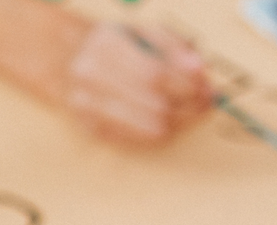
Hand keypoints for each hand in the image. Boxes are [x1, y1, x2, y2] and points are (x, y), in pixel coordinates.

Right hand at [61, 22, 214, 147]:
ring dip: (179, 123)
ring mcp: (86, 105)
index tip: (207, 89)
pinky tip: (169, 123)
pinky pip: (136, 140)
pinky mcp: (90, 127)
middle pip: (154, 104)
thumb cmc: (115, 45)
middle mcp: (91, 75)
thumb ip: (173, 46)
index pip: (156, 74)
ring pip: (148, 127)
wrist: (70, 60)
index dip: (187, 86)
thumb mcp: (142, 32)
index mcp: (106, 44)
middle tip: (205, 105)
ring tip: (191, 114)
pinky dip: (159, 134)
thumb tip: (198, 69)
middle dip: (188, 108)